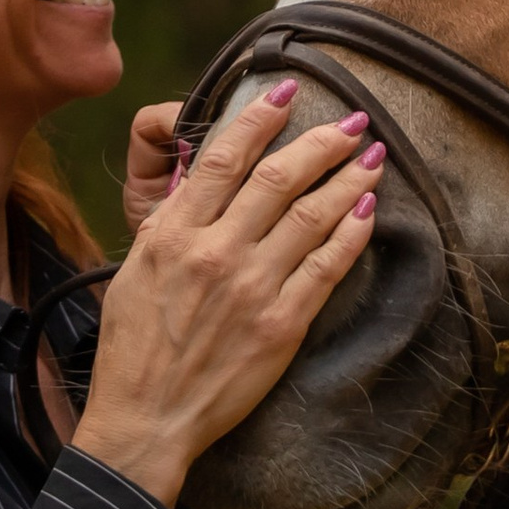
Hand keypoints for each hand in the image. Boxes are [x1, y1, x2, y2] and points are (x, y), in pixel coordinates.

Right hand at [74, 82, 384, 505]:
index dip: (262, 116)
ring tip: (373, 157)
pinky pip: (327, 268)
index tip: (290, 89)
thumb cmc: (134, 348)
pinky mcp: (281, 325)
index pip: (224, 156)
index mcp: (173, 233)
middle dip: (323, 141)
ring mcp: (251, 289)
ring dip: (350, 180)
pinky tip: (369, 211)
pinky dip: (352, 233)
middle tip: (353, 120)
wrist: (148, 419)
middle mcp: (214, 253)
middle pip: (278, 177)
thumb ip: (171, 220)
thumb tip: (198, 173)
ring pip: (312, 216)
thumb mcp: (136, 270)